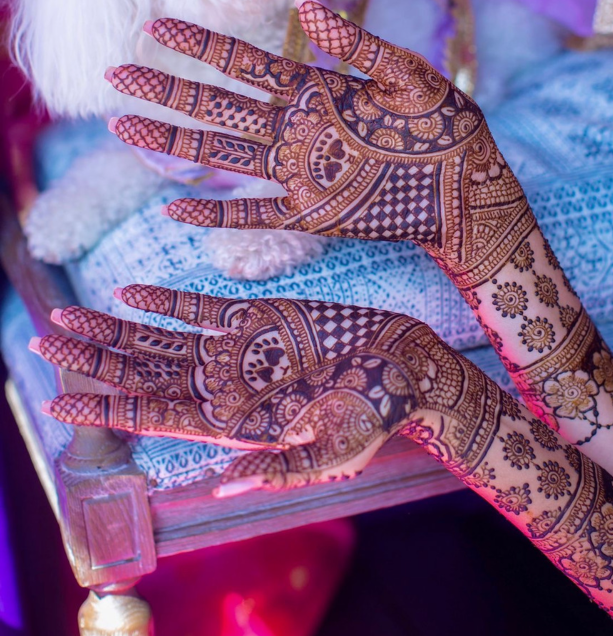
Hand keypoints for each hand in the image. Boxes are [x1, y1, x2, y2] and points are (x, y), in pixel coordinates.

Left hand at [33, 286, 461, 494]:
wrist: (407, 366)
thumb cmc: (378, 414)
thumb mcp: (337, 449)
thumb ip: (285, 466)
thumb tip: (229, 481)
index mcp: (236, 422)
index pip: (154, 416)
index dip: (105, 408)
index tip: (58, 398)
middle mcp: (226, 387)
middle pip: (142, 374)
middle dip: (91, 360)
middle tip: (41, 339)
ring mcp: (239, 351)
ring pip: (160, 340)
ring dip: (113, 330)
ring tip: (66, 315)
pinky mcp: (259, 319)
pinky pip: (201, 310)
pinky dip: (164, 304)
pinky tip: (129, 295)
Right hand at [107, 0, 534, 289]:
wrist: (472, 191)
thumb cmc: (449, 129)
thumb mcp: (410, 78)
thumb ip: (359, 47)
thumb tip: (307, 5)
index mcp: (319, 91)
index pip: (248, 64)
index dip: (203, 45)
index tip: (159, 24)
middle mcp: (299, 130)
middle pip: (220, 107)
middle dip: (169, 90)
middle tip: (117, 73)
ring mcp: (302, 172)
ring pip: (224, 153)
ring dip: (176, 141)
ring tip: (124, 125)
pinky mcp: (314, 213)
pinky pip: (254, 214)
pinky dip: (217, 213)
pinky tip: (177, 204)